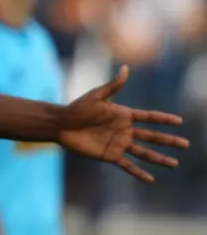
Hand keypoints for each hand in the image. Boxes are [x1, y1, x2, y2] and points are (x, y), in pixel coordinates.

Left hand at [57, 66, 188, 181]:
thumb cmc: (78, 108)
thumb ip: (113, 85)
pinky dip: (138, 172)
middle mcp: (124, 130)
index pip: (148, 117)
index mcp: (123, 114)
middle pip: (151, 136)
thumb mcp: (97, 96)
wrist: (62, 124)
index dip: (164, 119)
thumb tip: (126, 68)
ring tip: (174, 164)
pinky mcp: (109, 155)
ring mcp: (118, 143)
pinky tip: (151, 179)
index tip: (179, 121)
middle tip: (186, 144)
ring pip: (144, 152)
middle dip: (168, 140)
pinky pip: (127, 165)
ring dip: (159, 158)